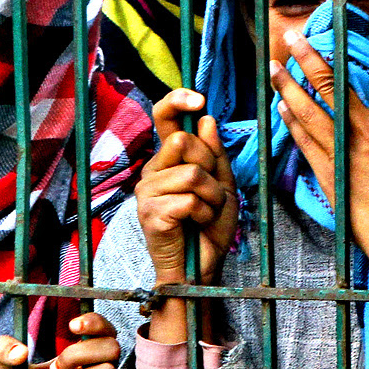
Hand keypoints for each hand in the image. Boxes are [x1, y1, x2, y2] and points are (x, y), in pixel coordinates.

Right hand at [134, 90, 238, 287]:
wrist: (201, 268)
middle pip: (183, 142)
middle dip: (209, 165)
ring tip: (206, 212)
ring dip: (212, 195)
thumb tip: (205, 119)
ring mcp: (147, 192)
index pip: (164, 118)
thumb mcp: (222, 185)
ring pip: (192, 173)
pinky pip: (190, 199)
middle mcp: (152, 172)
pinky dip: (205, 212)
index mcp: (168, 161)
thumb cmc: (209, 228)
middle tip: (211, 191)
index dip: (178, 101)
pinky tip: (197, 224)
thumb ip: (215, 154)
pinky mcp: (150, 213)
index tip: (199, 99)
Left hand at [267, 8, 368, 281]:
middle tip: (294, 34)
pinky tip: (280, 106)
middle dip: (312, 56)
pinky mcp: (328, 172)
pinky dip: (292, 121)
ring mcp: (345, 153)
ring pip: (310, 110)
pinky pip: (304, 141)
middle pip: (335, 84)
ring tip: (273, 66)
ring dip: (289, 86)